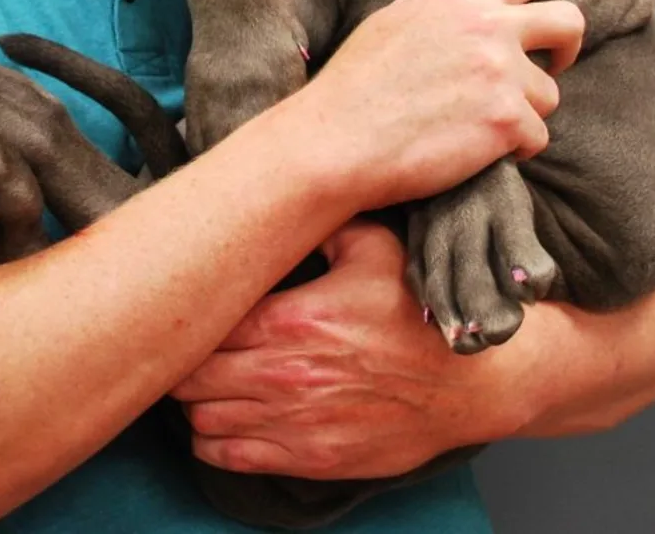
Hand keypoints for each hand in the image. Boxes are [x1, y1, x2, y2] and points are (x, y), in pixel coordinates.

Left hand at [171, 221, 500, 479]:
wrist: (472, 383)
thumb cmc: (418, 313)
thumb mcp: (374, 246)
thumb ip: (322, 220)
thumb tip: (285, 196)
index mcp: (291, 320)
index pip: (207, 324)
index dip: (190, 315)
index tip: (189, 305)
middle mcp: (283, 377)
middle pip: (192, 377)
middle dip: (182, 361)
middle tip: (187, 342)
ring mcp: (295, 424)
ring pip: (203, 419)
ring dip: (195, 401)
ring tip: (202, 379)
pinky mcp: (312, 459)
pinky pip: (233, 457)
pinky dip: (214, 441)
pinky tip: (219, 418)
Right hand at [309, 0, 592, 210]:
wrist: (339, 139)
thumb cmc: (357, 82)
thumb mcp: (391, 20)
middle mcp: (488, 26)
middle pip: (567, 24)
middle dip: (569, 46)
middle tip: (557, 64)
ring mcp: (501, 72)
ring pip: (549, 93)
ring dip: (523, 111)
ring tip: (477, 124)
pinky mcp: (507, 119)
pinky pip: (536, 137)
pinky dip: (513, 149)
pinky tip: (475, 149)